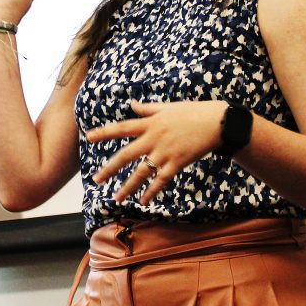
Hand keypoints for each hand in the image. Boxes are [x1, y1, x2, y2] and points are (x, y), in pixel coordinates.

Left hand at [86, 99, 226, 204]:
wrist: (217, 123)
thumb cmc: (192, 112)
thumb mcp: (167, 107)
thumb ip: (147, 108)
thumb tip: (132, 104)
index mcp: (150, 123)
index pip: (121, 128)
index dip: (104, 133)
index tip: (88, 137)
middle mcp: (153, 138)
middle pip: (126, 155)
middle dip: (110, 168)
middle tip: (96, 179)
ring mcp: (165, 152)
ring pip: (141, 172)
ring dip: (128, 186)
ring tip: (116, 198)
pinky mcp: (177, 163)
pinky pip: (161, 180)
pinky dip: (152, 191)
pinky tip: (143, 201)